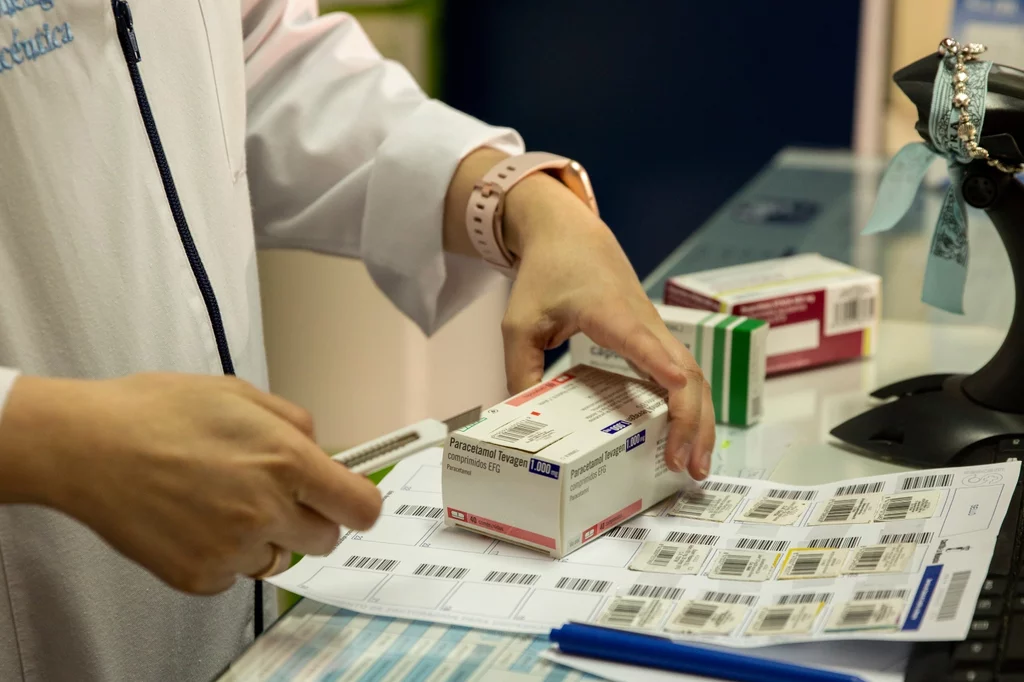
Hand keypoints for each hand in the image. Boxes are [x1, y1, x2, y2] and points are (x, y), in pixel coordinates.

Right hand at [0, 373, 380, 593]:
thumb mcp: (241, 393)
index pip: (361, 508)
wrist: (88, 446)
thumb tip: (323, 452)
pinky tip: (193, 520)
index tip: (348, 500)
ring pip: (279, 559)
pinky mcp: (200, 577)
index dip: (358, 503)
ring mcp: (233, 549)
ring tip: (220, 502)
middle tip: (273, 495)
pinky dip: (222, 555)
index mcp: (288, 462)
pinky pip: (234, 575)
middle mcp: (268, 511)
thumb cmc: (160, 411)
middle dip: (309, 519)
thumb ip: (296, 424)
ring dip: (264, 538)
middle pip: (325, 539)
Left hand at [501, 173, 715, 479]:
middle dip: (692, 421)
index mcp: (609, 313)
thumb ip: (520, 370)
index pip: (642, 342)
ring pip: (694, 376)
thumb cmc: (546, 276)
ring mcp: (655, 331)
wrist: (569, 235)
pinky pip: (684, 374)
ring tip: (696, 465)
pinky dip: (692, 407)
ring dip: (700, 420)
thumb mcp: (519, 323)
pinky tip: (689, 437)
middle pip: (686, 372)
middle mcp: (644, 323)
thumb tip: (522, 419)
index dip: (663, 368)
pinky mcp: (655, 338)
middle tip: (687, 467)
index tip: (679, 394)